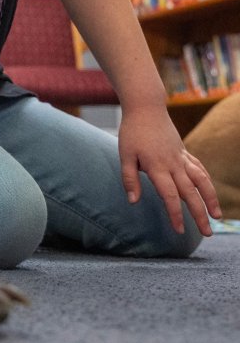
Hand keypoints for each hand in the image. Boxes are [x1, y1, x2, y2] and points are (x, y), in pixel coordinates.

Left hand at [118, 105, 220, 235]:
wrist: (146, 108)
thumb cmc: (132, 132)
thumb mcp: (125, 155)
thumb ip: (130, 179)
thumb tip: (133, 202)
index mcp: (157, 167)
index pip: (169, 196)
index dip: (175, 214)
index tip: (179, 231)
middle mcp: (174, 164)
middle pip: (190, 193)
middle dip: (199, 214)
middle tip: (208, 233)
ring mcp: (182, 158)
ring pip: (202, 181)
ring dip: (211, 199)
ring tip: (217, 216)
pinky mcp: (185, 152)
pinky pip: (199, 169)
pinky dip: (206, 182)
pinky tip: (209, 193)